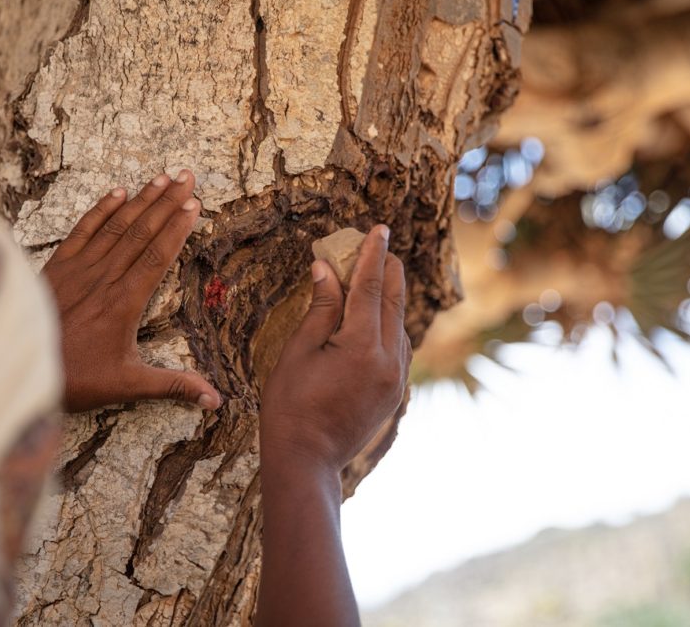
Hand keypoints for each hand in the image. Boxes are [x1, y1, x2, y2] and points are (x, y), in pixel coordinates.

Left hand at [42, 170, 220, 412]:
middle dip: (166, 201)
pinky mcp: (56, 268)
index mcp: (124, 303)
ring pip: (115, 227)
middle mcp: (103, 279)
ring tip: (163, 177)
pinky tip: (117, 192)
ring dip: (141, 200)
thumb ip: (172, 386)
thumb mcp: (126, 385)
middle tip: (188, 176)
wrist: (19, 368)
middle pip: (141, 232)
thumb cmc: (74, 379)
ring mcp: (78, 270)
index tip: (195, 204)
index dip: (177, 228)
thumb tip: (214, 399)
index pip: (157, 256)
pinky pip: (82, 231)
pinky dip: (100, 210)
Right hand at [259, 225, 411, 472]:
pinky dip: (390, 324)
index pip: (370, 287)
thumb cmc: (290, 406)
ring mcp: (396, 379)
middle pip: (394, 301)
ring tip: (376, 274)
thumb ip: (320, 308)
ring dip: (389, 296)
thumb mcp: (298, 351)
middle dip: (387, 269)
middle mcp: (388, 361)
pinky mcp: (395, 392)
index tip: (378, 228)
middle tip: (380, 244)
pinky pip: (399, 347)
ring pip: (399, 324)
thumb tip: (326, 269)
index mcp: (361, 347)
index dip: (372, 254)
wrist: (307, 460)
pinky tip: (378, 316)